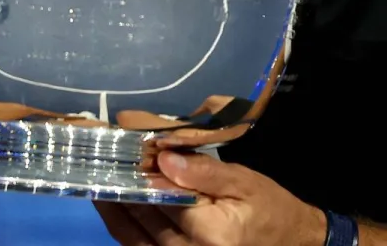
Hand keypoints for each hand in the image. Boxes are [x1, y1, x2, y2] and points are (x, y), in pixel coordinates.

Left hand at [95, 151, 327, 245]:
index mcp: (211, 232)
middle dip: (120, 188)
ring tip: (95, 182)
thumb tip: (163, 158)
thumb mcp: (245, 182)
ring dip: (113, 210)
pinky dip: (125, 230)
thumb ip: (203, 172)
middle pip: (143, 218)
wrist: (290, 243)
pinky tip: (113, 208)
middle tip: (97, 160)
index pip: (161, 198)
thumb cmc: (268, 208)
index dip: (137, 173)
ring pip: (134, 238)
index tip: (116, 150)